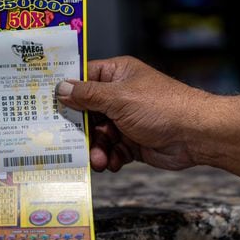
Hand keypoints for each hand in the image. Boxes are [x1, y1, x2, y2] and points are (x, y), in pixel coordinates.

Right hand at [56, 56, 210, 171]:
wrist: (195, 135)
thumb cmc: (161, 107)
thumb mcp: (119, 98)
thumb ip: (88, 96)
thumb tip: (61, 89)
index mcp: (117, 75)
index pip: (83, 79)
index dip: (65, 92)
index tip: (44, 105)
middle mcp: (120, 96)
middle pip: (87, 112)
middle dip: (80, 130)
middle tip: (67, 144)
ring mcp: (126, 120)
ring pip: (98, 135)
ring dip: (96, 149)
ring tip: (98, 161)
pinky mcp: (133, 141)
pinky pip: (112, 150)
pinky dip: (110, 158)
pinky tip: (113, 164)